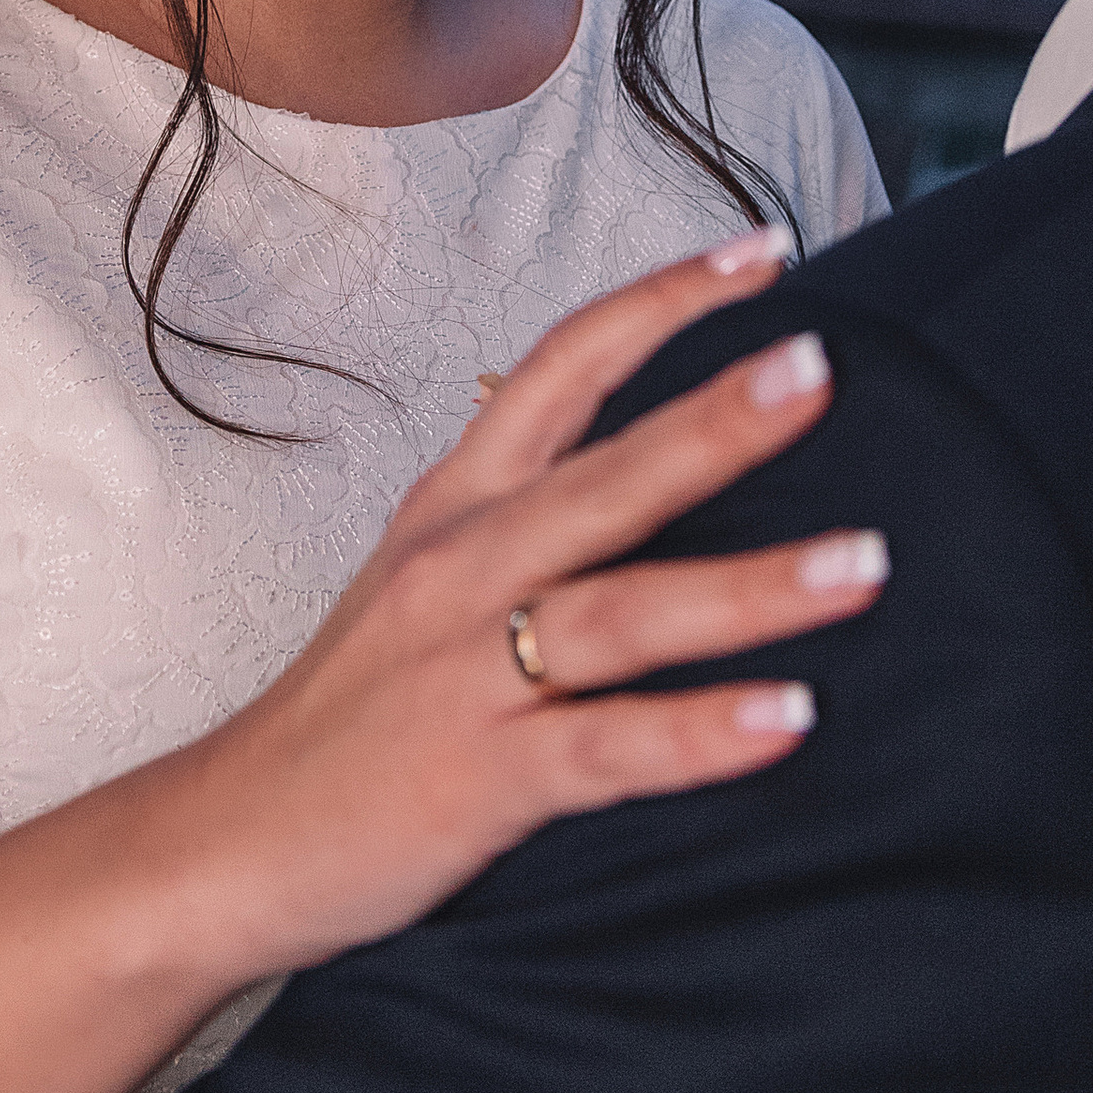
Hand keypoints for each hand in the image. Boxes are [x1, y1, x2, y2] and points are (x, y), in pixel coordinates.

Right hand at [149, 236, 875, 983]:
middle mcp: (463, 568)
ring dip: (751, 587)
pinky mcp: (480, 779)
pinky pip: (607, 747)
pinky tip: (787, 718)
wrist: (228, 841)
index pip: (559, 367)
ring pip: (623, 610)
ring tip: (864, 564)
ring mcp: (468, 672)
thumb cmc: (355, 712)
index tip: (765, 251)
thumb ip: (527, 517)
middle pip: (604, 475)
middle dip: (716, 419)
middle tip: (822, 366)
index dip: (661, 302)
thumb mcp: (426, 578)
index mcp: (456, 506)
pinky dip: (699, 732)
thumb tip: (660, 460)